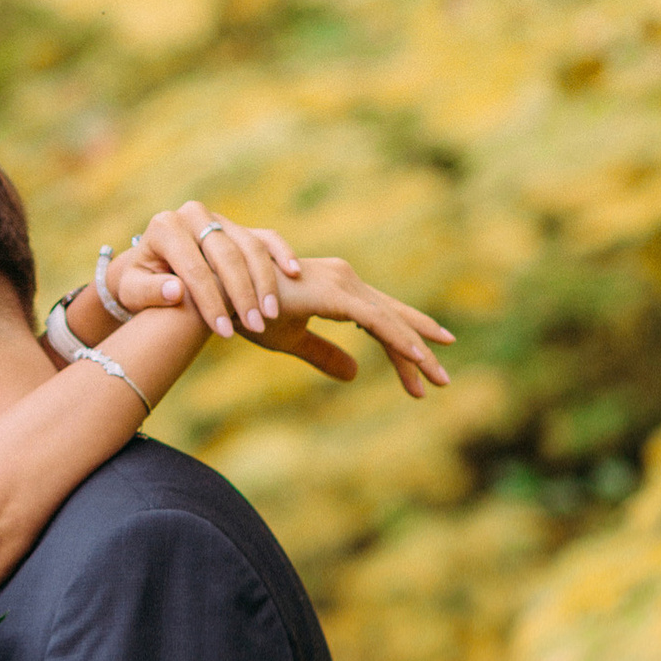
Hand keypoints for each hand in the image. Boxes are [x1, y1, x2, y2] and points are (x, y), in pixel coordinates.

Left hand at [109, 208, 301, 340]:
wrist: (148, 265)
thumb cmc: (139, 282)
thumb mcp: (133, 291)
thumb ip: (149, 291)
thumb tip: (175, 291)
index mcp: (164, 227)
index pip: (194, 268)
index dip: (211, 302)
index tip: (223, 332)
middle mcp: (192, 214)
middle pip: (226, 255)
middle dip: (243, 294)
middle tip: (257, 326)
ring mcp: (217, 218)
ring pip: (249, 246)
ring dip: (264, 281)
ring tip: (271, 314)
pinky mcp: (237, 226)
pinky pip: (265, 236)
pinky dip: (280, 252)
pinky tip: (294, 273)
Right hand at [249, 256, 453, 396]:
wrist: (216, 297)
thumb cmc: (246, 312)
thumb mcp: (292, 341)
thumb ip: (324, 355)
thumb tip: (356, 374)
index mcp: (336, 290)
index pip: (380, 320)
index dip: (406, 342)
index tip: (429, 367)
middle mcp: (344, 280)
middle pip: (392, 320)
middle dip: (420, 349)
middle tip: (444, 380)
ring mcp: (342, 285)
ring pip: (390, 321)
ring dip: (415, 352)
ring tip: (437, 379)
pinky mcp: (335, 294)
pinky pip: (376, 321)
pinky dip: (398, 339)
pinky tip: (417, 357)